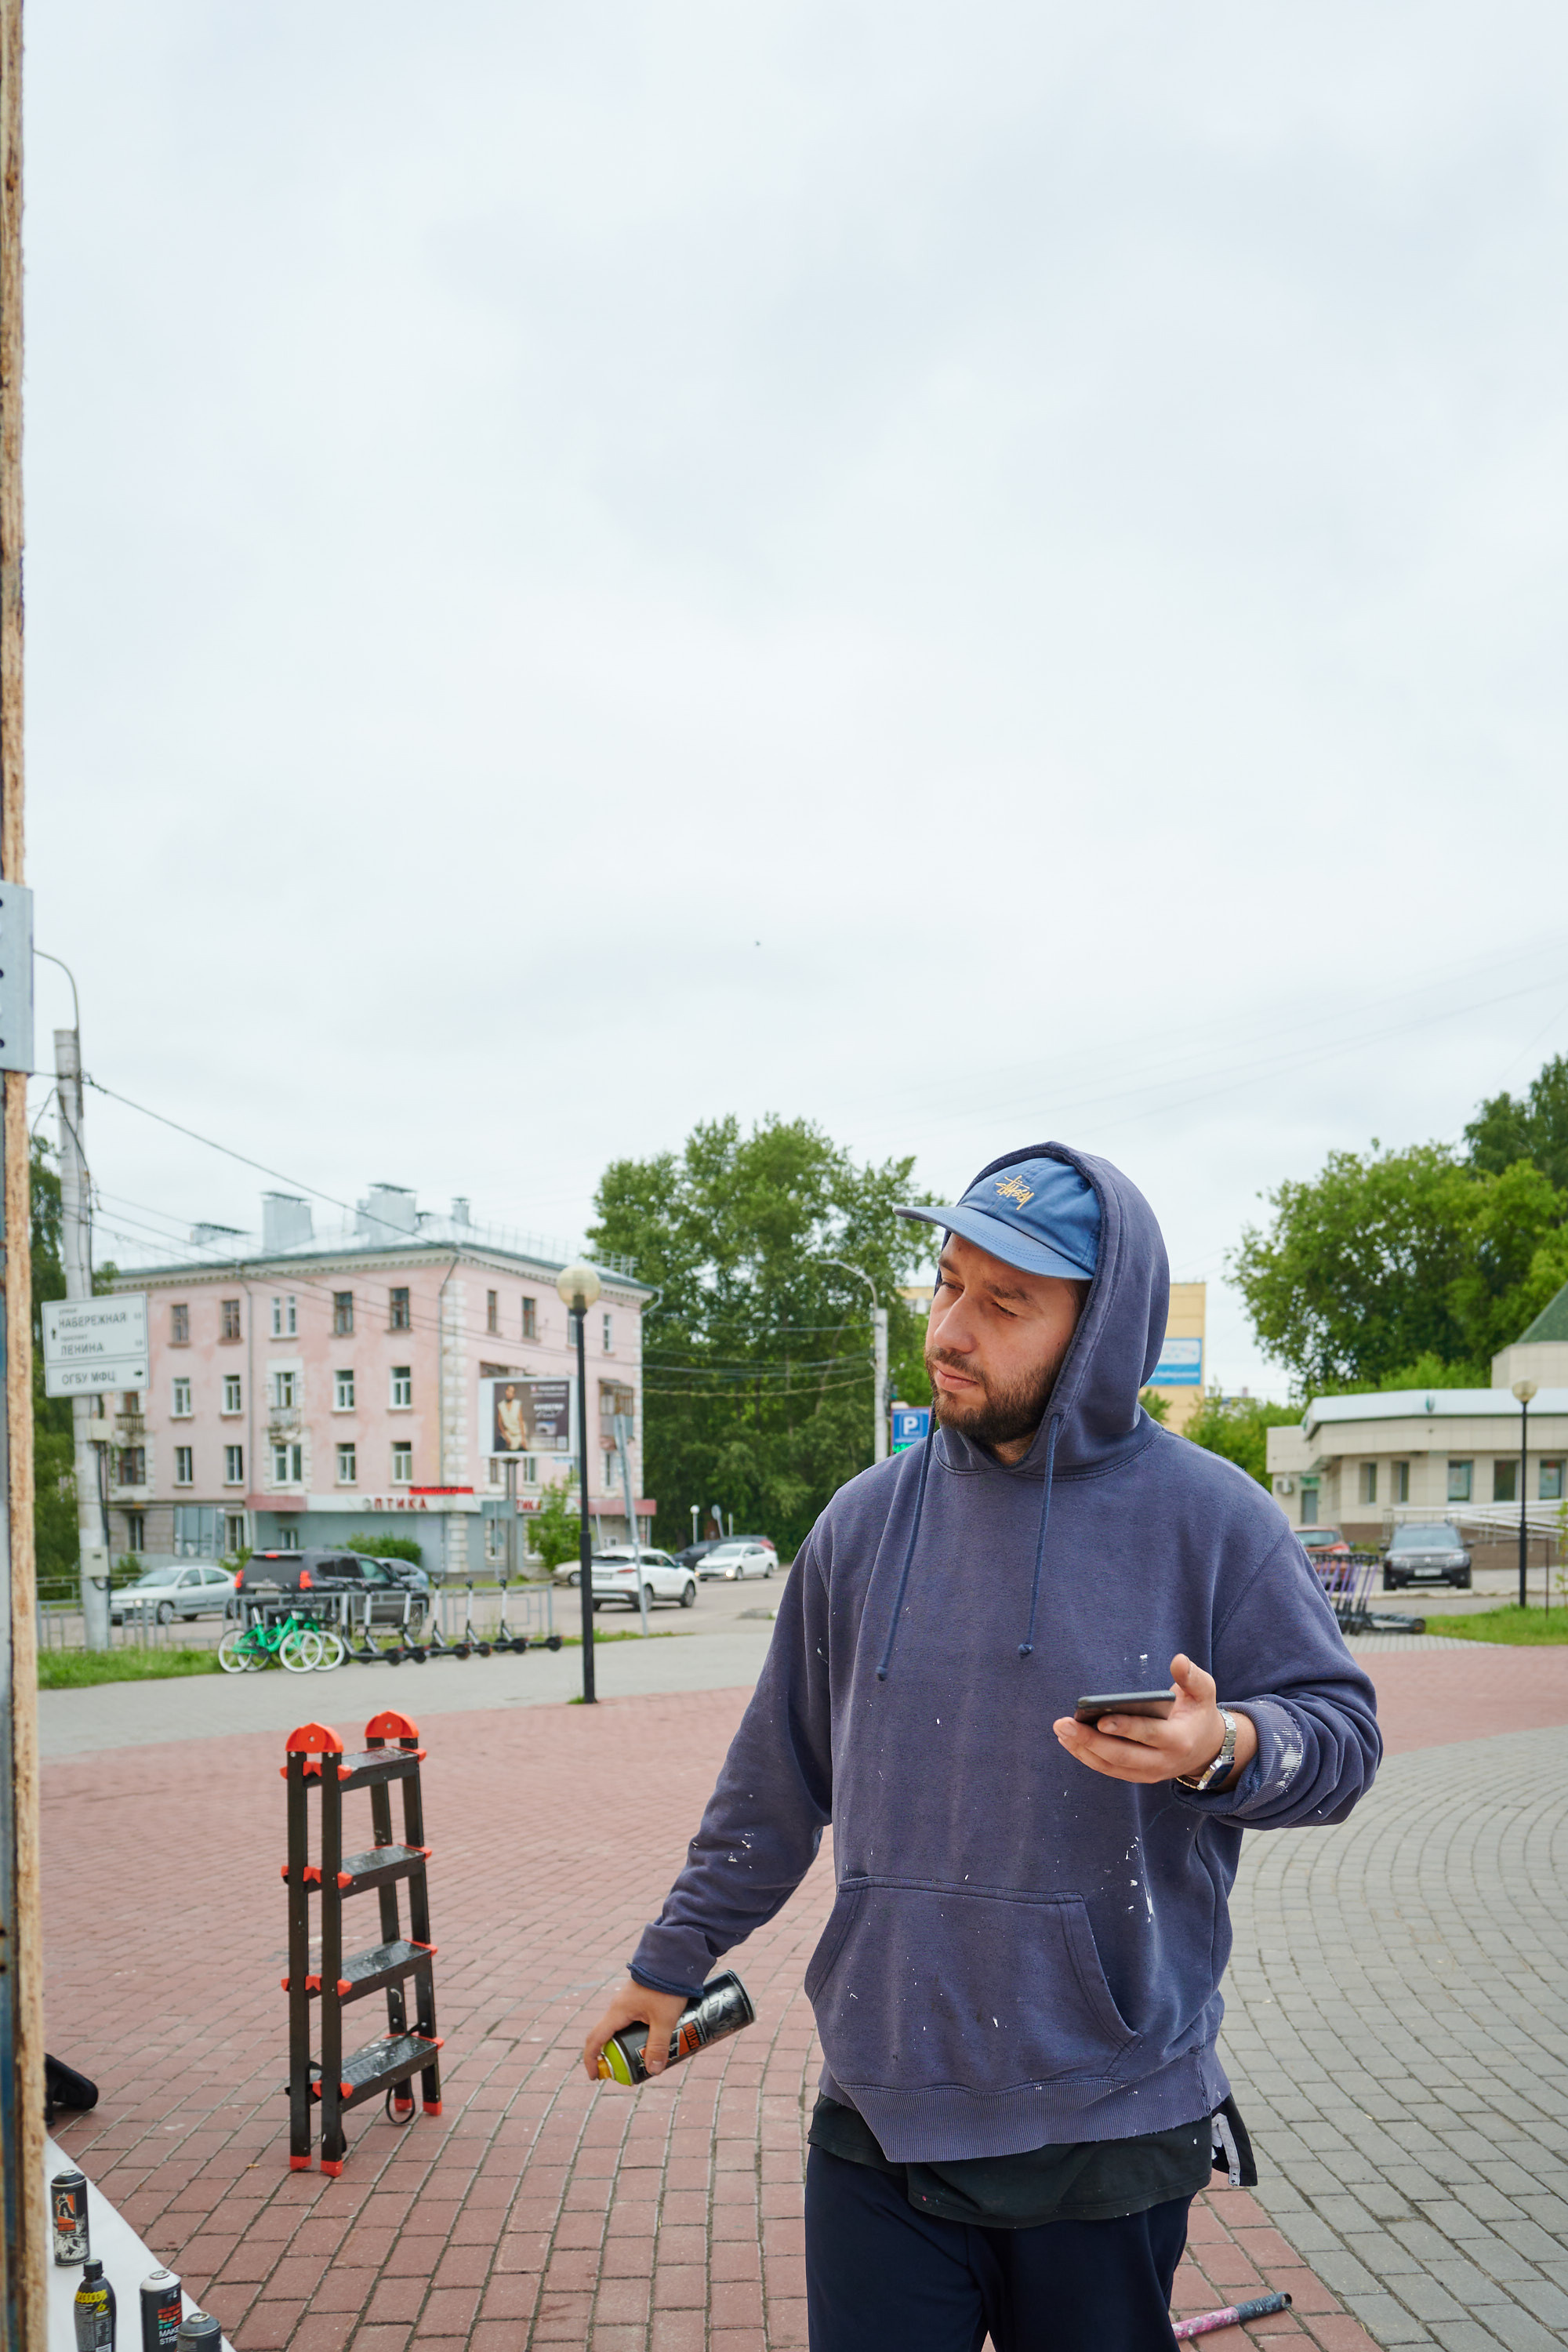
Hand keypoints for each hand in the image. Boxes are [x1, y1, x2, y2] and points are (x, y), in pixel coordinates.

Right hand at [581, 1975, 688, 2082]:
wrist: (673, 1958)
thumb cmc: (666, 1988)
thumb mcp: (664, 2020)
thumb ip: (658, 2045)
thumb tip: (653, 2071)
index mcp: (617, 2012)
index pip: (595, 2040)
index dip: (591, 2059)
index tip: (595, 2076)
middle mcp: (618, 2007)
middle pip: (606, 2036)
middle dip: (611, 2056)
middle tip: (623, 2072)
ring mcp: (627, 2002)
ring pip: (619, 2029)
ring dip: (624, 2045)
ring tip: (639, 2059)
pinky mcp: (637, 1999)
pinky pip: (629, 2021)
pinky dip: (632, 2034)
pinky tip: (649, 2040)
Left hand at [1052, 1654, 1257, 1787]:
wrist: (1206, 1749)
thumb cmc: (1198, 1713)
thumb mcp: (1204, 1692)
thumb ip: (1192, 1676)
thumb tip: (1178, 1659)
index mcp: (1179, 1740)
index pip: (1148, 1734)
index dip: (1124, 1728)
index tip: (1100, 1719)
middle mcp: (1162, 1762)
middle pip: (1122, 1755)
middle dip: (1090, 1740)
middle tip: (1063, 1724)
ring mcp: (1148, 1773)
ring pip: (1110, 1766)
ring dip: (1082, 1749)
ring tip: (1060, 1730)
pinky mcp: (1136, 1776)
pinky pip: (1108, 1769)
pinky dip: (1087, 1756)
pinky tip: (1068, 1740)